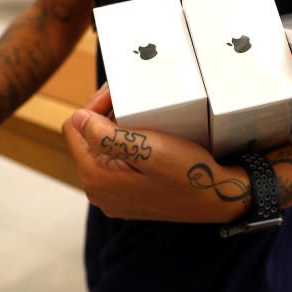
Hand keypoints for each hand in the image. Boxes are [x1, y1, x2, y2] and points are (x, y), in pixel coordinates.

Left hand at [62, 84, 249, 222]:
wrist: (218, 197)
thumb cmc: (188, 173)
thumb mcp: (149, 148)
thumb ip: (106, 136)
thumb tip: (77, 117)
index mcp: (96, 178)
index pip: (73, 128)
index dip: (92, 105)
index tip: (117, 94)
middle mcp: (98, 192)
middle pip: (85, 139)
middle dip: (103, 115)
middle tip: (127, 97)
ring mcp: (113, 197)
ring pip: (100, 150)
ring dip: (115, 129)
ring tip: (138, 113)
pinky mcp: (127, 197)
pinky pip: (115, 164)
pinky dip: (125, 147)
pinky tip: (145, 136)